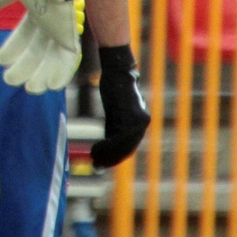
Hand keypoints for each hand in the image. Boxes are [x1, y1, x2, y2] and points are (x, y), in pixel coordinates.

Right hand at [0, 0, 85, 93]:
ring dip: (41, 76)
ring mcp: (61, 33)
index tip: (1, 60)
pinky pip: (69, 61)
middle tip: (10, 80)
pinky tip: (52, 86)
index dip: (13, 50)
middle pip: (36, 52)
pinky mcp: (71, 38)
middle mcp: (49, 25)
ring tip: (30, 88)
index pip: (24, 36)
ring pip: (51, 60)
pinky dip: (63, 74)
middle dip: (23, 68)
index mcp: (36, 14)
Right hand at [92, 44, 150, 168]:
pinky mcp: (129, 118)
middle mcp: (143, 123)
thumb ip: (114, 125)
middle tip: (96, 165)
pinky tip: (95, 148)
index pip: (129, 146)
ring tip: (93, 157)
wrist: (118, 71)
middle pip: (127, 149)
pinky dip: (105, 147)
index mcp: (141, 122)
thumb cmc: (114, 87)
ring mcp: (138, 121)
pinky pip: (117, 139)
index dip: (115, 157)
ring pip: (123, 147)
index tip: (101, 163)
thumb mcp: (115, 110)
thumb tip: (107, 143)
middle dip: (111, 159)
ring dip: (107, 155)